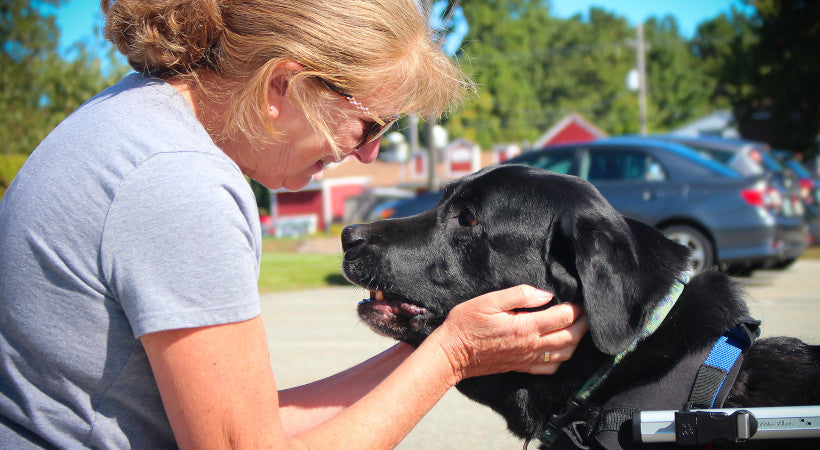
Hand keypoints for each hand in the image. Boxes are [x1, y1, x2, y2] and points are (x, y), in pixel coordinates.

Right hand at [431, 285, 587, 379]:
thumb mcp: (489, 300)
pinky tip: (562, 349)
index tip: (580, 299)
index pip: (563, 317)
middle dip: (583, 325)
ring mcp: (527, 359)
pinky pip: (551, 368)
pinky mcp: (522, 367)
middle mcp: (531, 346)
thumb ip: (520, 295)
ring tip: (579, 328)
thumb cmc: (466, 323)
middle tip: (587, 313)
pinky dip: (563, 359)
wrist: (452, 354)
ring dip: (577, 341)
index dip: (576, 308)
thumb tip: (545, 294)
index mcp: (525, 327)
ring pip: (565, 354)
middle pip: (570, 337)